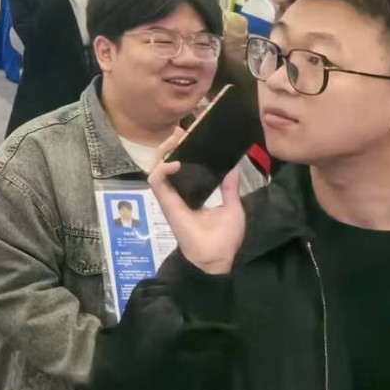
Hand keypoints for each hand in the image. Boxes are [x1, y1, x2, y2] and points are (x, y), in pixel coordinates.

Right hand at [147, 130, 245, 275]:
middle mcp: (177, 192)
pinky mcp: (165, 202)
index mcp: (191, 193)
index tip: (189, 136)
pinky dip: (162, 168)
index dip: (182, 150)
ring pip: (155, 167)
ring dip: (162, 152)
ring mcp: (169, 196)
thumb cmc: (225, 237)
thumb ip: (229, 188)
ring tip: (174, 140)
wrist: (216, 257)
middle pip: (165, 162)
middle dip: (170, 146)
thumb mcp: (232, 208)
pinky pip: (155, 181)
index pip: (181, 166)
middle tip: (180, 132)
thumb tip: (233, 169)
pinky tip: (175, 162)